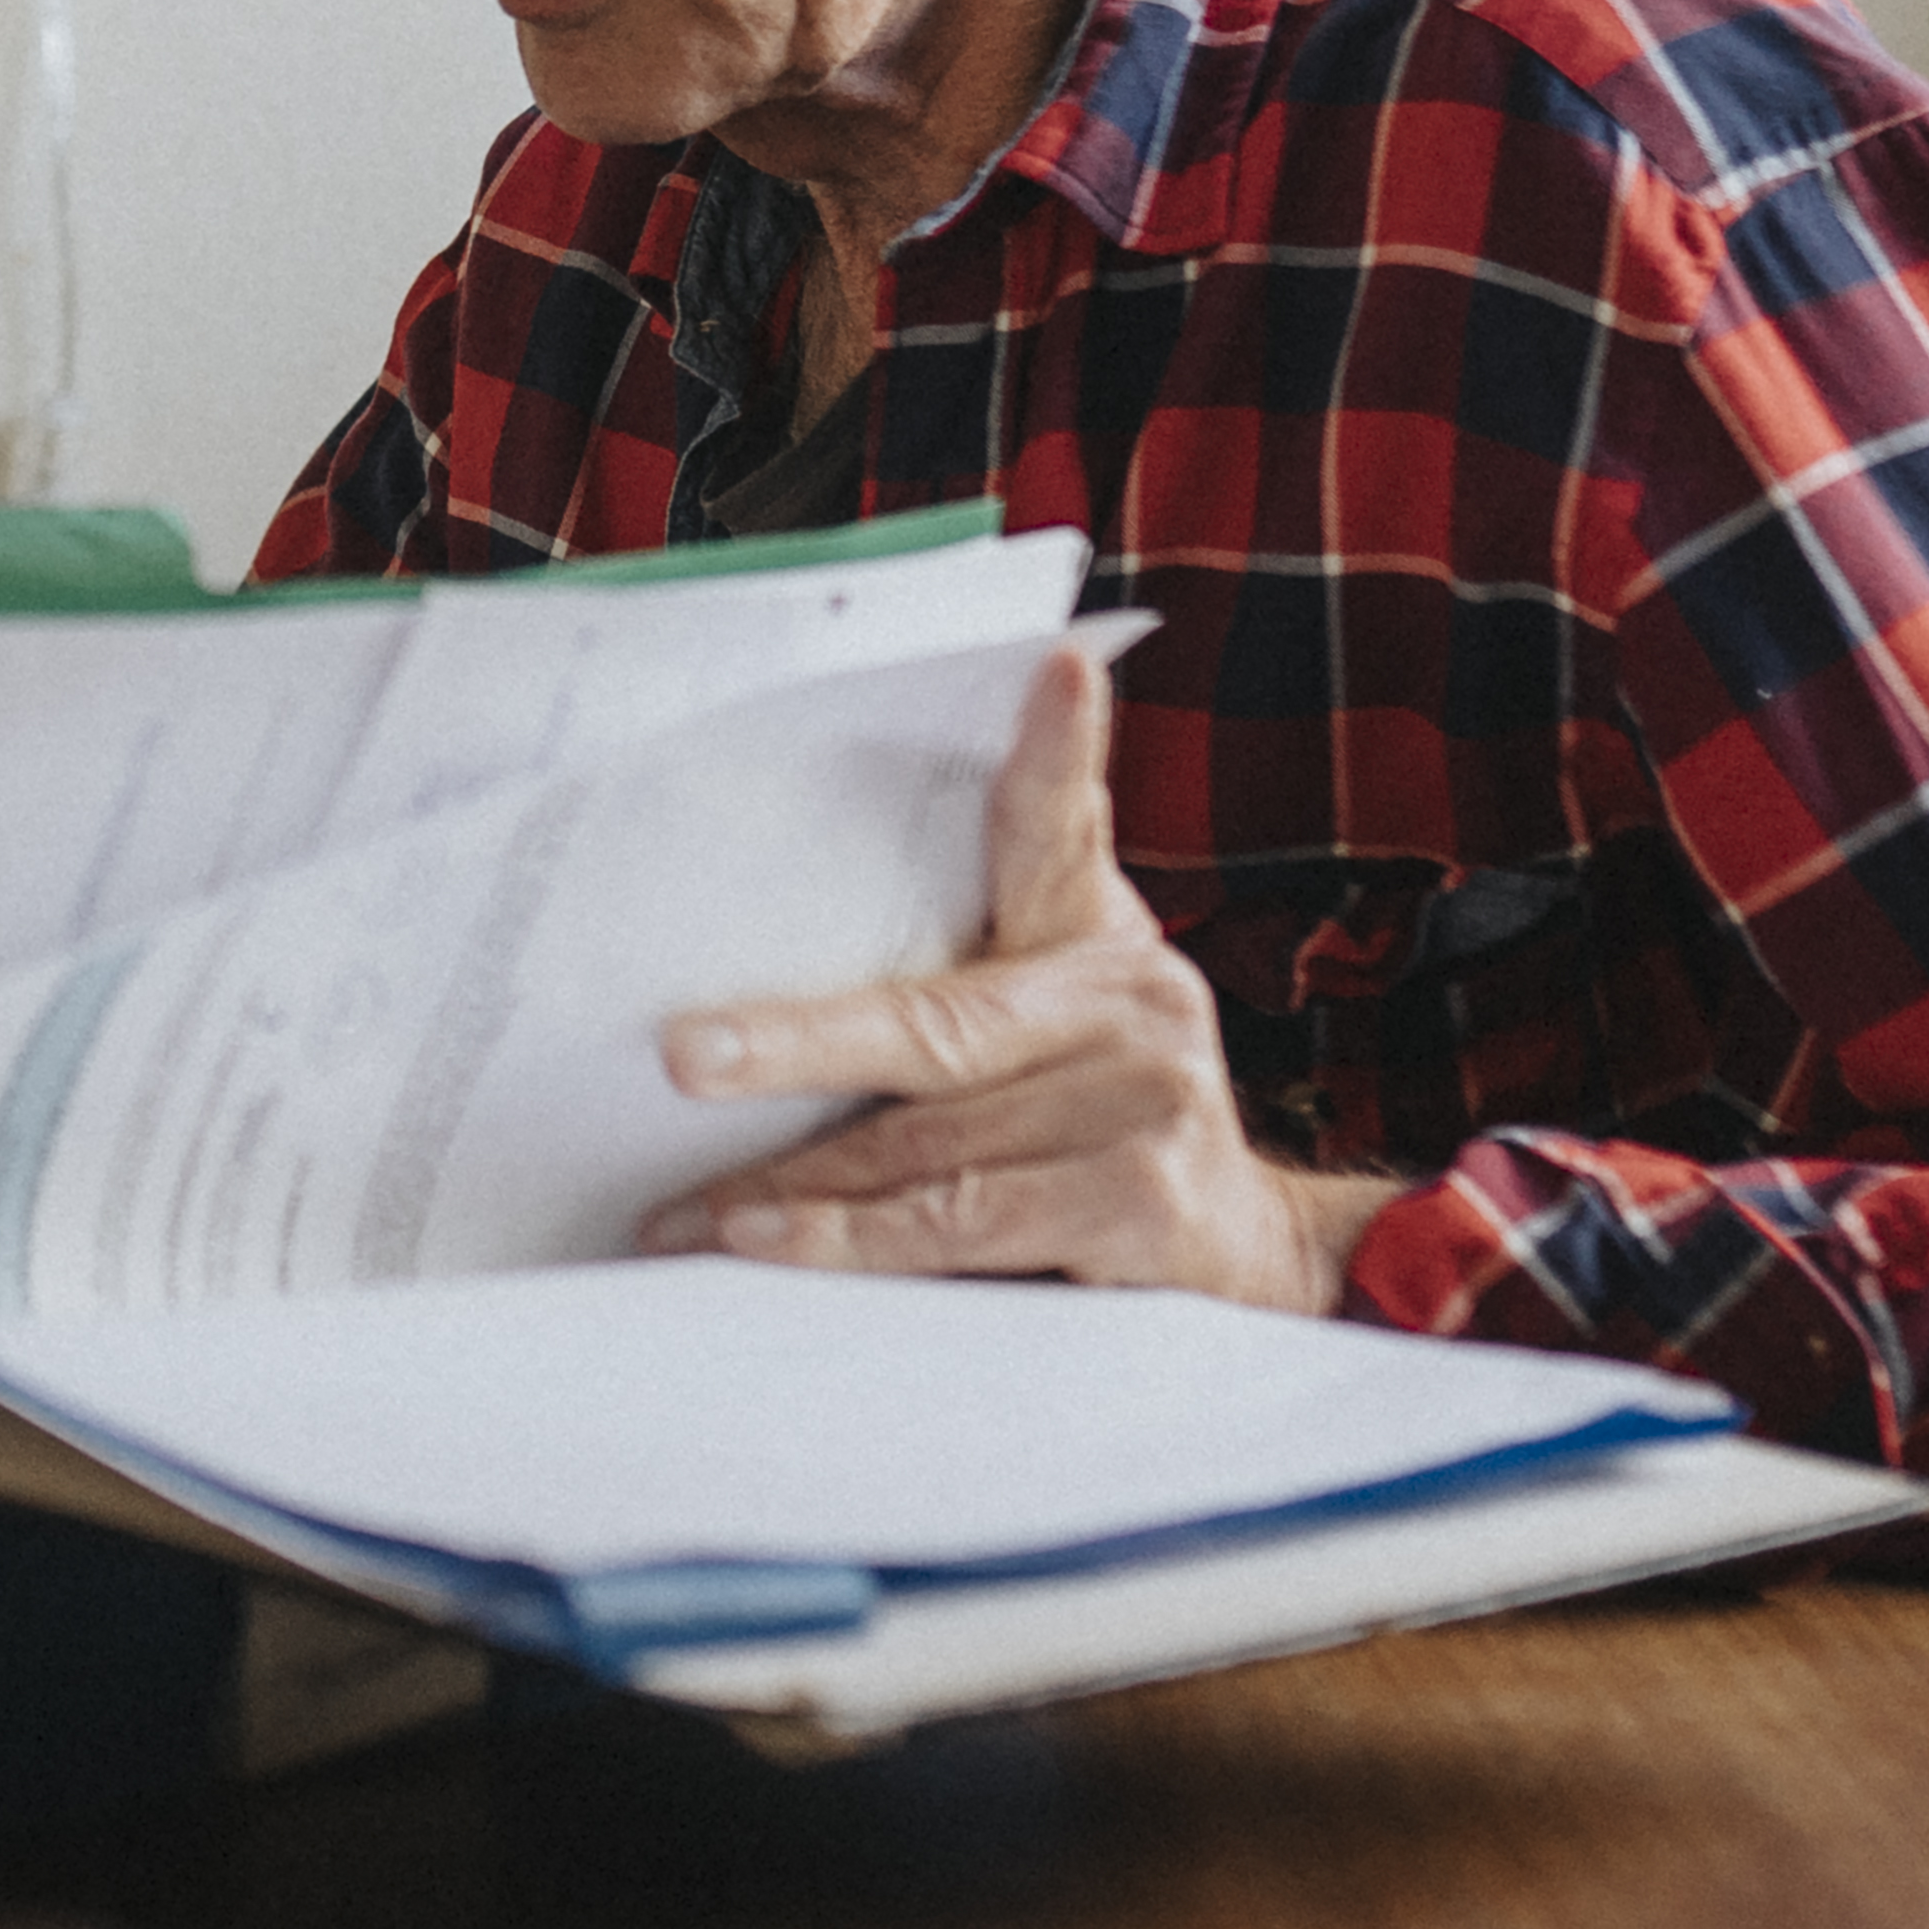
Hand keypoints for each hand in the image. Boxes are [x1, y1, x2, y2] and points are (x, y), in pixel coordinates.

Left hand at [633, 642, 1399, 1316]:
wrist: (1245, 1259)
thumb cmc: (1097, 1130)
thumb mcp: (1050, 1036)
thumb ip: (952, 996)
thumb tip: (750, 1003)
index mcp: (1094, 936)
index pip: (1061, 829)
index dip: (1060, 750)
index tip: (1060, 670)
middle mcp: (1135, 1001)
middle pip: (934, 1023)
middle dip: (791, 1046)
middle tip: (682, 1056)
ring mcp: (1150, 1101)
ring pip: (930, 1145)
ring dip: (795, 1187)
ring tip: (697, 1210)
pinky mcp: (1147, 1201)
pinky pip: (967, 1222)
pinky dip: (860, 1243)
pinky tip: (780, 1247)